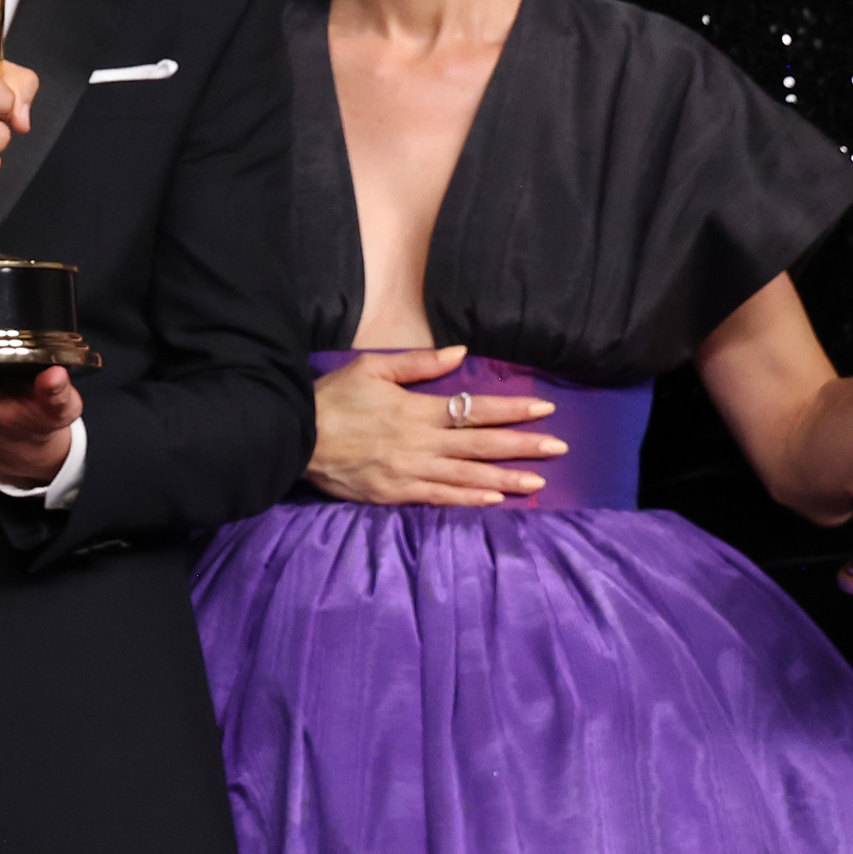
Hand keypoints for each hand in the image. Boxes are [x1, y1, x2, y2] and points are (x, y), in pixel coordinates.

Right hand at [301, 342, 560, 507]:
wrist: (294, 436)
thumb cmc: (332, 399)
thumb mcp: (371, 368)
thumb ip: (417, 363)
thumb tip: (459, 353)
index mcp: (416, 410)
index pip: (474, 409)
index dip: (511, 409)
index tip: (544, 409)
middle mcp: (420, 442)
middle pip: (480, 444)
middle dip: (522, 445)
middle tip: (558, 449)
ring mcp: (409, 471)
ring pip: (467, 475)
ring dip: (505, 478)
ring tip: (537, 482)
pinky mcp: (394, 493)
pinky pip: (439, 497)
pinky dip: (468, 499)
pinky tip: (493, 500)